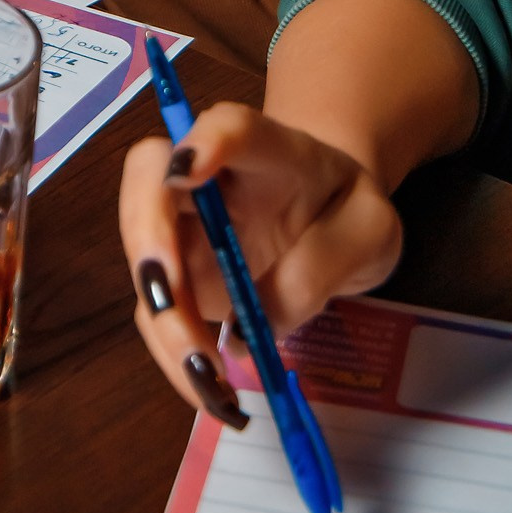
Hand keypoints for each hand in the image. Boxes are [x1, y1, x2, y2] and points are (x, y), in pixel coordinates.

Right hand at [118, 101, 402, 422]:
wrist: (327, 217)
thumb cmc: (347, 213)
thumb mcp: (370, 233)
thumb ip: (322, 265)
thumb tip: (247, 326)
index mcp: (271, 148)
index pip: (231, 124)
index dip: (204, 139)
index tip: (187, 170)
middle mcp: (210, 174)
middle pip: (149, 176)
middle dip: (147, 236)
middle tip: (168, 298)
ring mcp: (185, 222)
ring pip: (141, 250)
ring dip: (161, 316)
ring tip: (207, 376)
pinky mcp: (177, 272)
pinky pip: (156, 308)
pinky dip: (171, 352)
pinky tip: (209, 388)